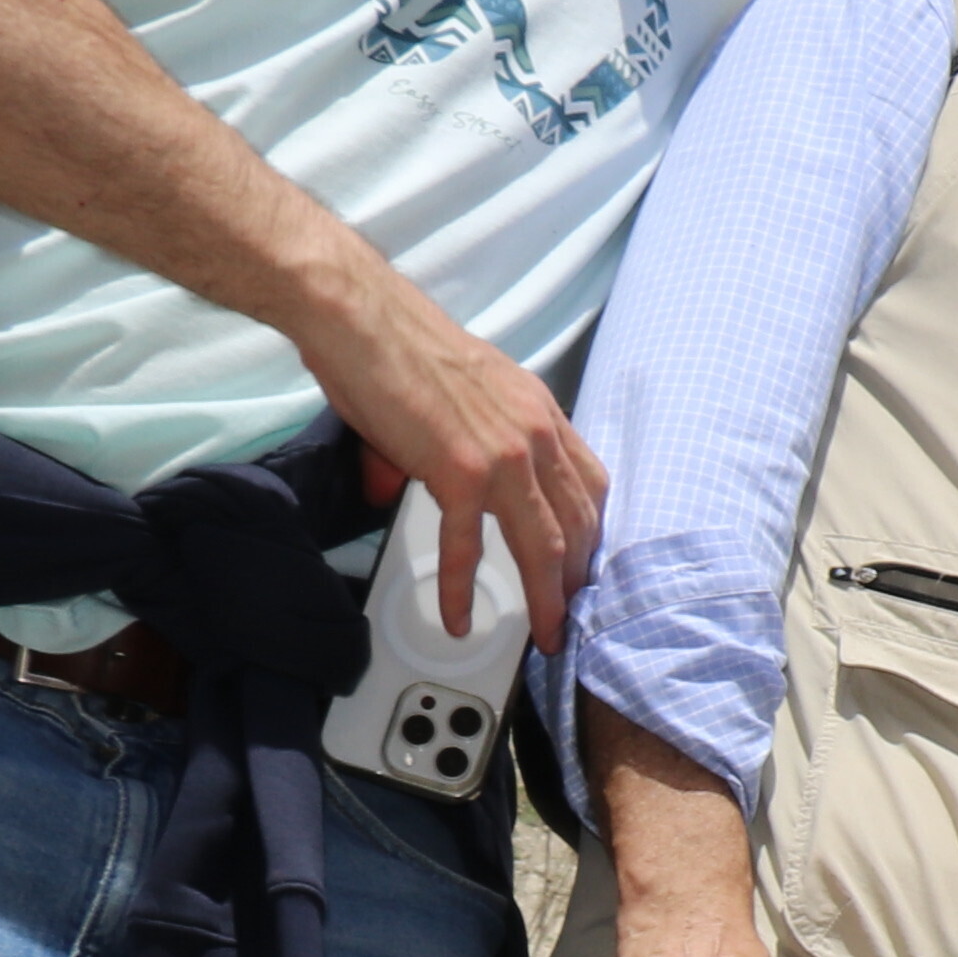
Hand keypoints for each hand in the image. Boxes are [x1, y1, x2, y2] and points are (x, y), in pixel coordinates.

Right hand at [316, 283, 598, 643]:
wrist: (362, 320)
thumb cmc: (397, 350)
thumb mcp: (459, 394)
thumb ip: (449, 444)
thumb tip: (392, 486)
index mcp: (541, 413)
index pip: (591, 484)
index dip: (595, 531)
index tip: (590, 564)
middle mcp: (535, 437)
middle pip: (578, 523)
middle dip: (579, 577)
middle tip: (575, 614)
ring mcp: (503, 457)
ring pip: (543, 544)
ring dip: (547, 597)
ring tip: (545, 636)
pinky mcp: (460, 472)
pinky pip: (468, 546)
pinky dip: (463, 588)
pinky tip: (459, 618)